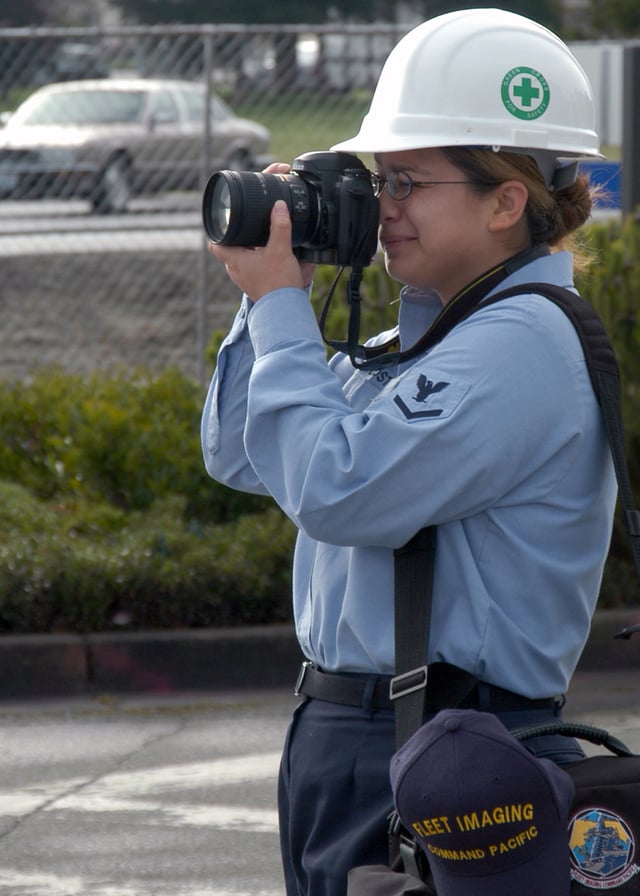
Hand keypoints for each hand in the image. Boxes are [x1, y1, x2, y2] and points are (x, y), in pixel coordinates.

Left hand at [208, 162, 315, 300]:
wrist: (285, 309)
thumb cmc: (278, 282)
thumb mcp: (280, 249)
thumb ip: (280, 226)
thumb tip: (278, 206)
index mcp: (234, 260)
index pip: (216, 244)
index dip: (219, 232)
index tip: (226, 224)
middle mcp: (236, 272)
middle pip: (231, 250)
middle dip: (240, 240)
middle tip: (251, 229)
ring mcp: (245, 281)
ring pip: (242, 261)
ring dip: (251, 252)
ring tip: (265, 244)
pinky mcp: (256, 287)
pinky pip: (253, 271)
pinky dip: (260, 263)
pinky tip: (273, 260)